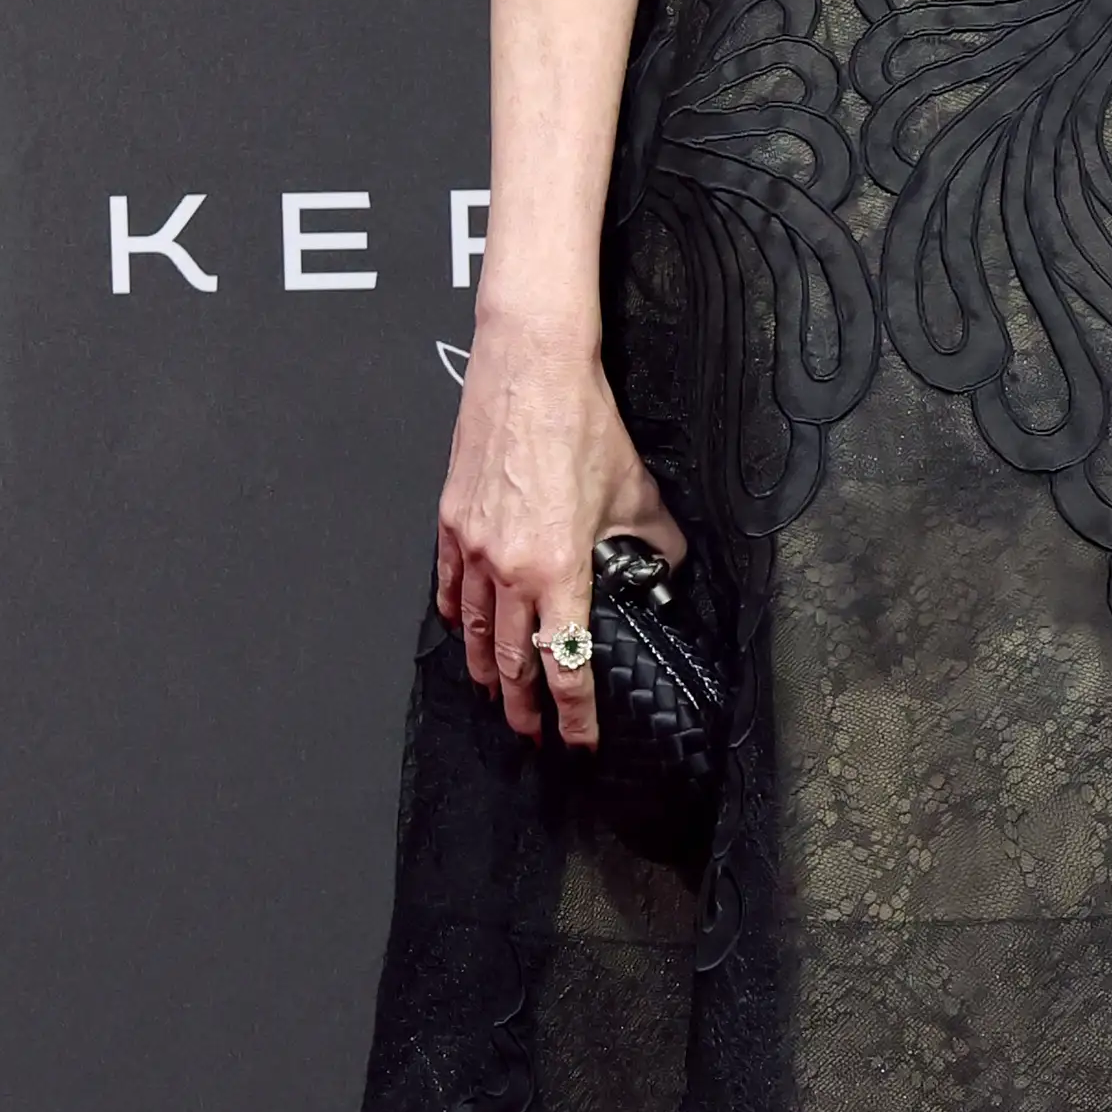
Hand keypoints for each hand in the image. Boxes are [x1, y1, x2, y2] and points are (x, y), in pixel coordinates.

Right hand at [434, 319, 683, 750]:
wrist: (531, 370)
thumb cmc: (582, 423)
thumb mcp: (638, 493)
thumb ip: (653, 544)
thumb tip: (664, 568)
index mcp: (559, 569)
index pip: (566, 662)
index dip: (573, 712)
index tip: (578, 741)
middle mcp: (508, 568)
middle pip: (511, 662)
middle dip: (524, 707)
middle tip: (533, 734)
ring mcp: (472, 547)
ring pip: (472, 632)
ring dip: (485, 673)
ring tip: (496, 697)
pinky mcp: (450, 522)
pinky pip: (447, 588)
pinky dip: (455, 619)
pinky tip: (461, 633)